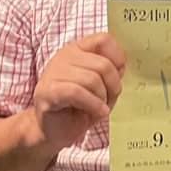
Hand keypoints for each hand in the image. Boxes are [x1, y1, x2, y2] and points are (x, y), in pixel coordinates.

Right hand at [33, 33, 125, 151]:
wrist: (56, 130)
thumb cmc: (82, 107)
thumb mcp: (103, 85)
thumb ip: (112, 71)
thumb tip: (123, 65)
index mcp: (79, 49)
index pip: (104, 39)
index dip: (118, 57)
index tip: (120, 74)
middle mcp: (64, 56)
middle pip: (103, 64)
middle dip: (113, 86)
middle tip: (109, 100)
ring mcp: (53, 73)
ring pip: (92, 79)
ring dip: (102, 98)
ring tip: (100, 108)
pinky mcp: (47, 92)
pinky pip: (77, 92)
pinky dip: (93, 105)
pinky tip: (97, 113)